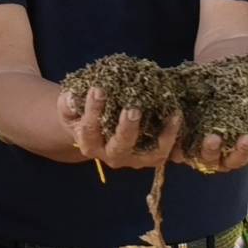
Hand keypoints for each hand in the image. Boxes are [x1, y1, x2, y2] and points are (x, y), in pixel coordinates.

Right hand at [58, 86, 181, 169]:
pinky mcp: (151, 157)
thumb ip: (69, 103)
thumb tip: (73, 97)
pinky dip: (173, 135)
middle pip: (119, 147)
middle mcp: (111, 156)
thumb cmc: (83, 113)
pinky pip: (164, 151)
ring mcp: (133, 159)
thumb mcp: (72, 107)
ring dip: (161, 137)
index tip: (98, 89)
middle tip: (133, 109)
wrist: (97, 128)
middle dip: (127, 128)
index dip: (93, 110)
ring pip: (149, 155)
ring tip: (171, 114)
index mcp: (89, 144)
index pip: (89, 130)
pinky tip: (177, 115)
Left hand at [173, 91, 247, 173]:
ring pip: (202, 159)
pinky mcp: (179, 145)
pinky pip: (176, 151)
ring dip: (207, 151)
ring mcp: (198, 151)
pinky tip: (181, 131)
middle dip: (228, 153)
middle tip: (226, 138)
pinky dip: (177, 145)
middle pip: (225, 163)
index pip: (245, 154)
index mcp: (238, 149)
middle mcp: (219, 156)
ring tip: (211, 137)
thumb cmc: (237, 96)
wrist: (209, 85)